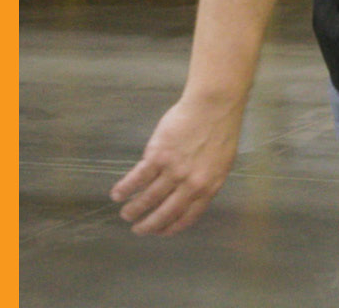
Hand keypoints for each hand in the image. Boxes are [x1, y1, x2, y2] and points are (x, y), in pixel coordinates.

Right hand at [108, 95, 244, 235]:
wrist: (213, 107)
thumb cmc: (220, 130)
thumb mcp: (221, 164)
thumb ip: (206, 181)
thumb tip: (191, 193)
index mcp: (208, 189)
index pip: (187, 217)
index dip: (171, 227)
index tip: (160, 232)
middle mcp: (190, 185)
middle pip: (165, 212)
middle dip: (149, 225)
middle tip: (138, 230)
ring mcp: (173, 171)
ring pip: (149, 197)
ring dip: (134, 209)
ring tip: (125, 215)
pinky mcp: (158, 156)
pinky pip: (138, 177)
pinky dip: (126, 188)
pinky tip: (117, 193)